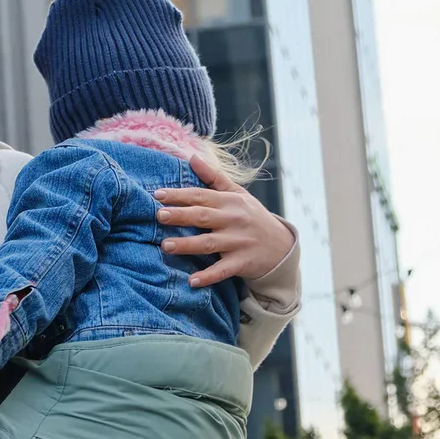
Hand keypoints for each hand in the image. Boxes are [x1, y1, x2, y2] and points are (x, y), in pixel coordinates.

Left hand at [154, 153, 294, 286]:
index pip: (201, 196)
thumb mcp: (237, 194)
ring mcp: (239, 242)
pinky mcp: (243, 263)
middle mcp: (234, 220)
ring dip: (187, 245)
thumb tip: (192, 157)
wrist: (282, 246)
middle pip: (203, 217)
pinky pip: (223, 270)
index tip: (157, 195)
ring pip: (209, 243)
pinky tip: (192, 281)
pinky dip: (208, 276)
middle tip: (158, 216)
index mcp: (230, 202)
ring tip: (165, 246)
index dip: (179, 195)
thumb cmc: (252, 217)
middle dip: (180, 215)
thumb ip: (213, 177)